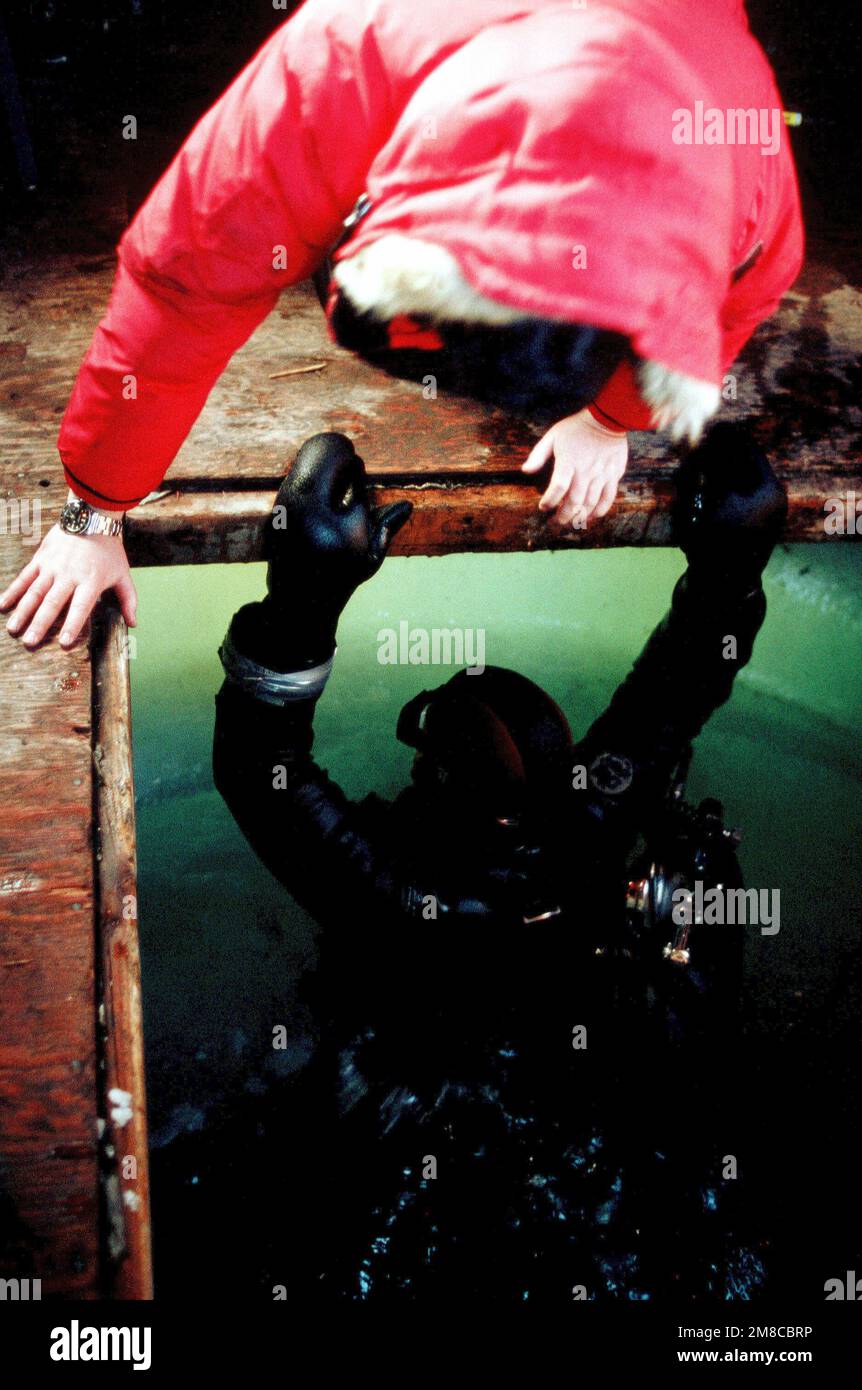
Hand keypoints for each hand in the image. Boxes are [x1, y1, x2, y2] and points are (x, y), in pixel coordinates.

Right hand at [0, 524, 136, 648]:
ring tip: (13, 629)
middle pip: (52, 602)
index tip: (64, 643)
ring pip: (34, 592)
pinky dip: (13, 591)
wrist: (91, 517)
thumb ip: (128, 600)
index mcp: (90, 581)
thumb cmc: (109, 550)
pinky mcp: (40, 558)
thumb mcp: (123, 574)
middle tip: (30, 642)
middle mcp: (69, 575)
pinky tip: (2, 605)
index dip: (72, 625)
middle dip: (40, 624)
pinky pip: (24, 577)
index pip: (80, 607)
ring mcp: (52, 566)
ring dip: (23, 611)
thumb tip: (133, 624)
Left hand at [231, 433, 411, 665]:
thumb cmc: (340, 578)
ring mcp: (290, 514)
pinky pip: (291, 479)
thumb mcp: (369, 559)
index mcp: (342, 530)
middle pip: (326, 464)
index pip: (352, 482)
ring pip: (304, 467)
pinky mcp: (276, 514)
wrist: (299, 601)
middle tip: (346, 452)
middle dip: (337, 452)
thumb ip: (386, 529)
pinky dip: (303, 470)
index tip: (357, 465)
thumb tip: (407, 505)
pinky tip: (312, 473)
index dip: (355, 468)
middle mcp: (313, 519)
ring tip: (330, 455)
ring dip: (319, 456)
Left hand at [521, 407, 628, 527]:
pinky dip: (599, 511)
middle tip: (555, 522)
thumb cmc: (577, 428)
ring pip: (590, 504)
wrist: (608, 419)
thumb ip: (538, 455)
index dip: (549, 501)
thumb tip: (525, 470)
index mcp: (568, 462)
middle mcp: (585, 472)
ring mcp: (601, 475)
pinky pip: (608, 499)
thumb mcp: (553, 436)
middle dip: (563, 516)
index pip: (558, 488)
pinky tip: (591, 517)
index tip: (543, 507)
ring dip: (579, 517)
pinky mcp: (614, 476)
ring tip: (570, 522)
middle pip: (574, 502)